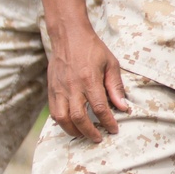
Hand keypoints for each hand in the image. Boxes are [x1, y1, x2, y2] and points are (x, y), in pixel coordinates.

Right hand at [46, 23, 128, 140]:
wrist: (69, 35)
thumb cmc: (92, 48)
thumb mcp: (111, 63)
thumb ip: (115, 86)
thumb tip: (123, 107)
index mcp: (89, 79)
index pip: (99, 108)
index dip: (107, 122)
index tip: (114, 129)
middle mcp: (72, 86)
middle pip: (79, 117)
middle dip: (90, 132)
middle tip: (98, 138)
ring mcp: (59, 88)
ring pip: (62, 118)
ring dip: (73, 130)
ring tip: (84, 135)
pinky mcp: (51, 88)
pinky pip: (53, 111)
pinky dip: (62, 122)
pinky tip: (71, 125)